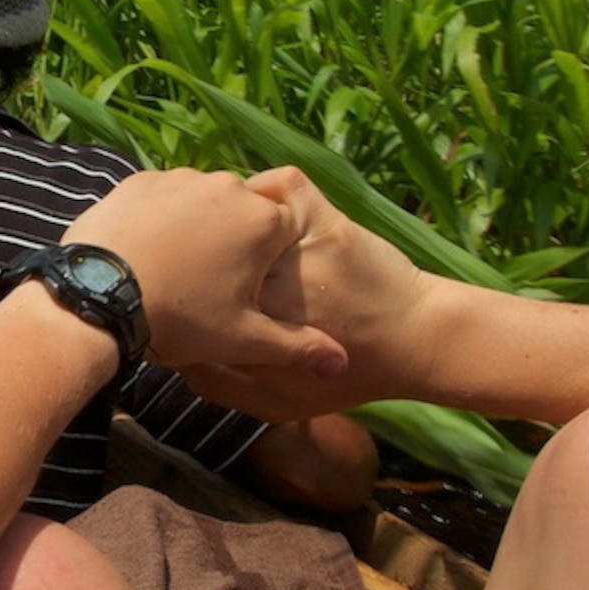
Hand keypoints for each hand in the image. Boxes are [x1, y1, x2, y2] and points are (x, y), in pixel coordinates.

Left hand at [62, 169, 343, 382]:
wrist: (96, 298)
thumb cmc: (179, 320)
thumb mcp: (242, 340)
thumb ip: (297, 347)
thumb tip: (341, 364)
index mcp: (263, 221)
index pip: (286, 231)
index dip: (270, 261)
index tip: (245, 288)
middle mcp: (228, 186)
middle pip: (246, 212)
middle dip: (236, 242)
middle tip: (208, 283)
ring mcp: (181, 177)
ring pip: (205, 201)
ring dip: (200, 226)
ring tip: (176, 269)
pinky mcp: (141, 179)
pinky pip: (165, 196)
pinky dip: (163, 217)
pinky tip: (148, 251)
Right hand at [183, 169, 430, 419]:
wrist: (415, 341)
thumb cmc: (345, 379)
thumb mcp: (275, 405)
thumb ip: (218, 385)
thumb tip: (173, 354)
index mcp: (248, 335)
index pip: (189, 302)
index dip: (180, 296)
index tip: (183, 297)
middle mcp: (267, 288)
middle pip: (206, 250)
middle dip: (198, 251)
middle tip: (205, 258)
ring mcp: (296, 249)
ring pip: (237, 210)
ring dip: (229, 217)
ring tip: (236, 234)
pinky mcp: (324, 219)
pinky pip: (280, 184)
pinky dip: (267, 188)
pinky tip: (268, 209)